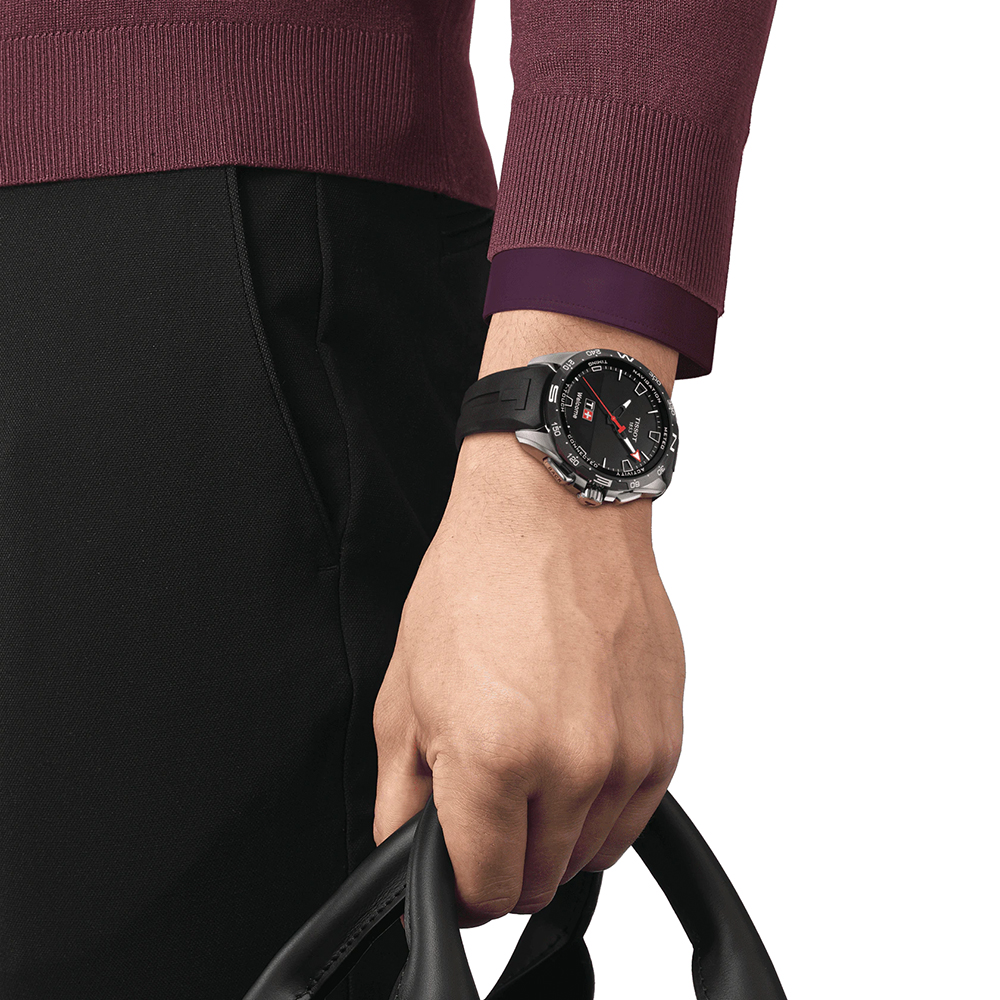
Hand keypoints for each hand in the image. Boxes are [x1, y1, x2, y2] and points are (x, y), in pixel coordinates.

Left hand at [372, 310, 684, 927]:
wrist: (553, 514)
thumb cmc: (477, 582)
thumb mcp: (405, 693)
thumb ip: (401, 800)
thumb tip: (407, 858)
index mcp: (492, 758)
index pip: (483, 889)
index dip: (460, 887)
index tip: (456, 861)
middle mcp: (570, 767)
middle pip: (537, 882)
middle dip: (504, 858)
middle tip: (487, 796)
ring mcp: (628, 755)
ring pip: (588, 856)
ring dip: (554, 833)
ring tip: (532, 757)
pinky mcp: (666, 739)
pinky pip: (631, 818)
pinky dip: (598, 806)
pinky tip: (572, 748)